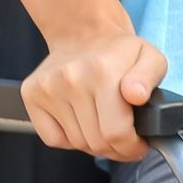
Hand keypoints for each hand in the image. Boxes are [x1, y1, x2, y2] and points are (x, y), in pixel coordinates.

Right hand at [22, 24, 168, 159]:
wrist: (84, 34)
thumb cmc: (120, 53)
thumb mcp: (151, 59)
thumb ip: (149, 78)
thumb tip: (136, 95)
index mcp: (102, 72)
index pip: (116, 132)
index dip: (132, 147)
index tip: (139, 144)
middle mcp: (71, 79)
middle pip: (97, 142)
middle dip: (116, 148)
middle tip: (124, 138)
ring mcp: (48, 87)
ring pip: (77, 143)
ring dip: (94, 143)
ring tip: (104, 126)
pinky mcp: (32, 94)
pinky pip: (53, 139)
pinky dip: (69, 139)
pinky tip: (81, 122)